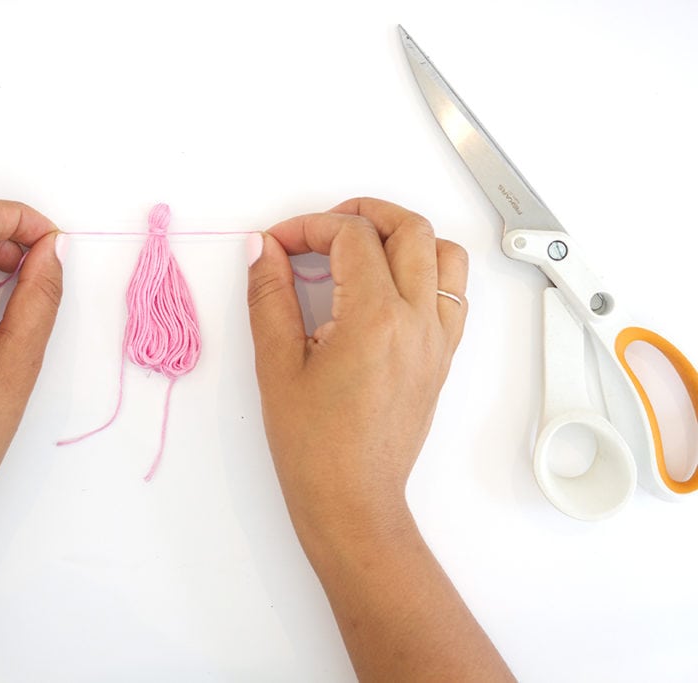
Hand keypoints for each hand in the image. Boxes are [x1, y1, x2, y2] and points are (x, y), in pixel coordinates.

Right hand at [247, 197, 466, 542]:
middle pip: (407, 227)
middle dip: (359, 213)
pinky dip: (424, 269)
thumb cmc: (313, 446)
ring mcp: (438, 338)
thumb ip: (270, 295)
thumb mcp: (276, 364)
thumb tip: (266, 249)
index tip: (278, 244)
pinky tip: (384, 285)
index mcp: (375, 319)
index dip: (307, 226)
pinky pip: (452, 290)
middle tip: (318, 230)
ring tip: (358, 249)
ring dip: (401, 235)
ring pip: (442, 251)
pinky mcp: (442, 355)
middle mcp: (418, 321)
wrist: (351, 499)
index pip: (350, 236)